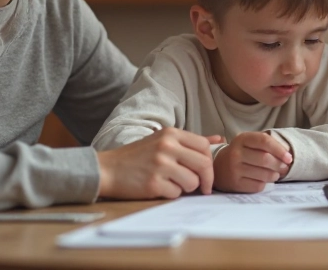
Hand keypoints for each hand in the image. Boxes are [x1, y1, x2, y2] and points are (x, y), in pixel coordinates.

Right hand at [96, 127, 223, 199]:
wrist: (108, 169)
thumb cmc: (138, 156)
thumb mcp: (163, 140)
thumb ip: (190, 142)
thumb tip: (219, 139)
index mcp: (171, 134)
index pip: (204, 146)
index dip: (210, 162)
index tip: (207, 172)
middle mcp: (167, 147)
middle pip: (203, 164)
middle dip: (207, 180)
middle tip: (203, 188)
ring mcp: (160, 165)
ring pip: (192, 182)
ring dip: (187, 187)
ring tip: (173, 183)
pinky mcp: (153, 183)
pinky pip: (176, 193)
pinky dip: (171, 194)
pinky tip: (159, 188)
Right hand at [213, 132, 292, 192]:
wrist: (219, 167)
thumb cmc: (242, 153)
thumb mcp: (250, 143)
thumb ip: (267, 145)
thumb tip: (287, 156)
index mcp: (242, 139)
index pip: (264, 141)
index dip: (279, 150)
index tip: (289, 158)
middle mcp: (236, 153)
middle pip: (265, 159)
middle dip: (279, 165)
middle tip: (285, 167)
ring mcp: (234, 169)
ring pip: (263, 174)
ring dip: (275, 175)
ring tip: (276, 174)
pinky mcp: (235, 184)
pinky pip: (258, 185)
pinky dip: (265, 184)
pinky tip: (264, 180)